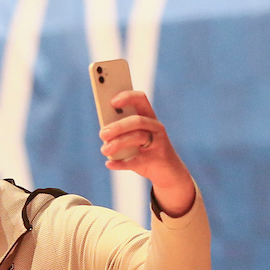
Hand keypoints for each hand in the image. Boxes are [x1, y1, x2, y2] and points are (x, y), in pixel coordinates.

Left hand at [98, 90, 195, 217]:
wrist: (168, 172)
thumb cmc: (145, 151)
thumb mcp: (135, 138)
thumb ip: (122, 132)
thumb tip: (103, 132)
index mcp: (149, 117)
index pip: (141, 99)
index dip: (128, 97)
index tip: (112, 101)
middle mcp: (155, 127)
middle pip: (137, 121)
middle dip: (118, 126)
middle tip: (102, 134)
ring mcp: (158, 143)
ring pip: (138, 137)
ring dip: (118, 143)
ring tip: (104, 150)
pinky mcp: (156, 160)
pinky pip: (136, 161)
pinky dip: (121, 163)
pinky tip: (109, 163)